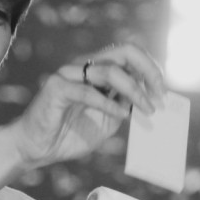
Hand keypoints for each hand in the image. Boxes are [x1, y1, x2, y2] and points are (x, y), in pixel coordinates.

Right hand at [9, 42, 166, 168]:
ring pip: (109, 70)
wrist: (36, 149)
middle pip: (123, 51)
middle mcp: (83, 66)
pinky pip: (88, 92)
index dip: (151, 69)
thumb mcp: (108, 121)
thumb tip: (150, 98)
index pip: (129, 55)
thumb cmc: (69, 134)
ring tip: (146, 110)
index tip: (163, 93)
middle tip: (159, 94)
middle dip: (147, 70)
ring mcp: (68, 74)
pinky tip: (122, 116)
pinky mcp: (56, 89)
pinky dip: (109, 104)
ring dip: (134, 90)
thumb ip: (125, 106)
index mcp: (96, 70)